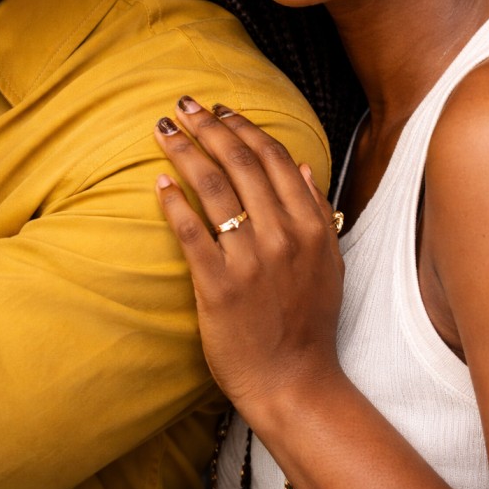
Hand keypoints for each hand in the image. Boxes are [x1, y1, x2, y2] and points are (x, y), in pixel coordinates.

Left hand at [154, 98, 343, 415]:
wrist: (294, 383)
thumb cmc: (309, 322)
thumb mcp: (329, 262)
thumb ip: (318, 212)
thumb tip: (304, 166)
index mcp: (309, 226)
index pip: (272, 157)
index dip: (242, 126)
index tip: (220, 109)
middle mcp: (282, 236)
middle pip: (239, 163)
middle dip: (208, 127)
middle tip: (183, 106)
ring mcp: (250, 260)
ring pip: (213, 189)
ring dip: (184, 152)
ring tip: (163, 131)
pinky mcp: (219, 286)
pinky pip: (191, 233)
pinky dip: (173, 203)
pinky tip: (158, 183)